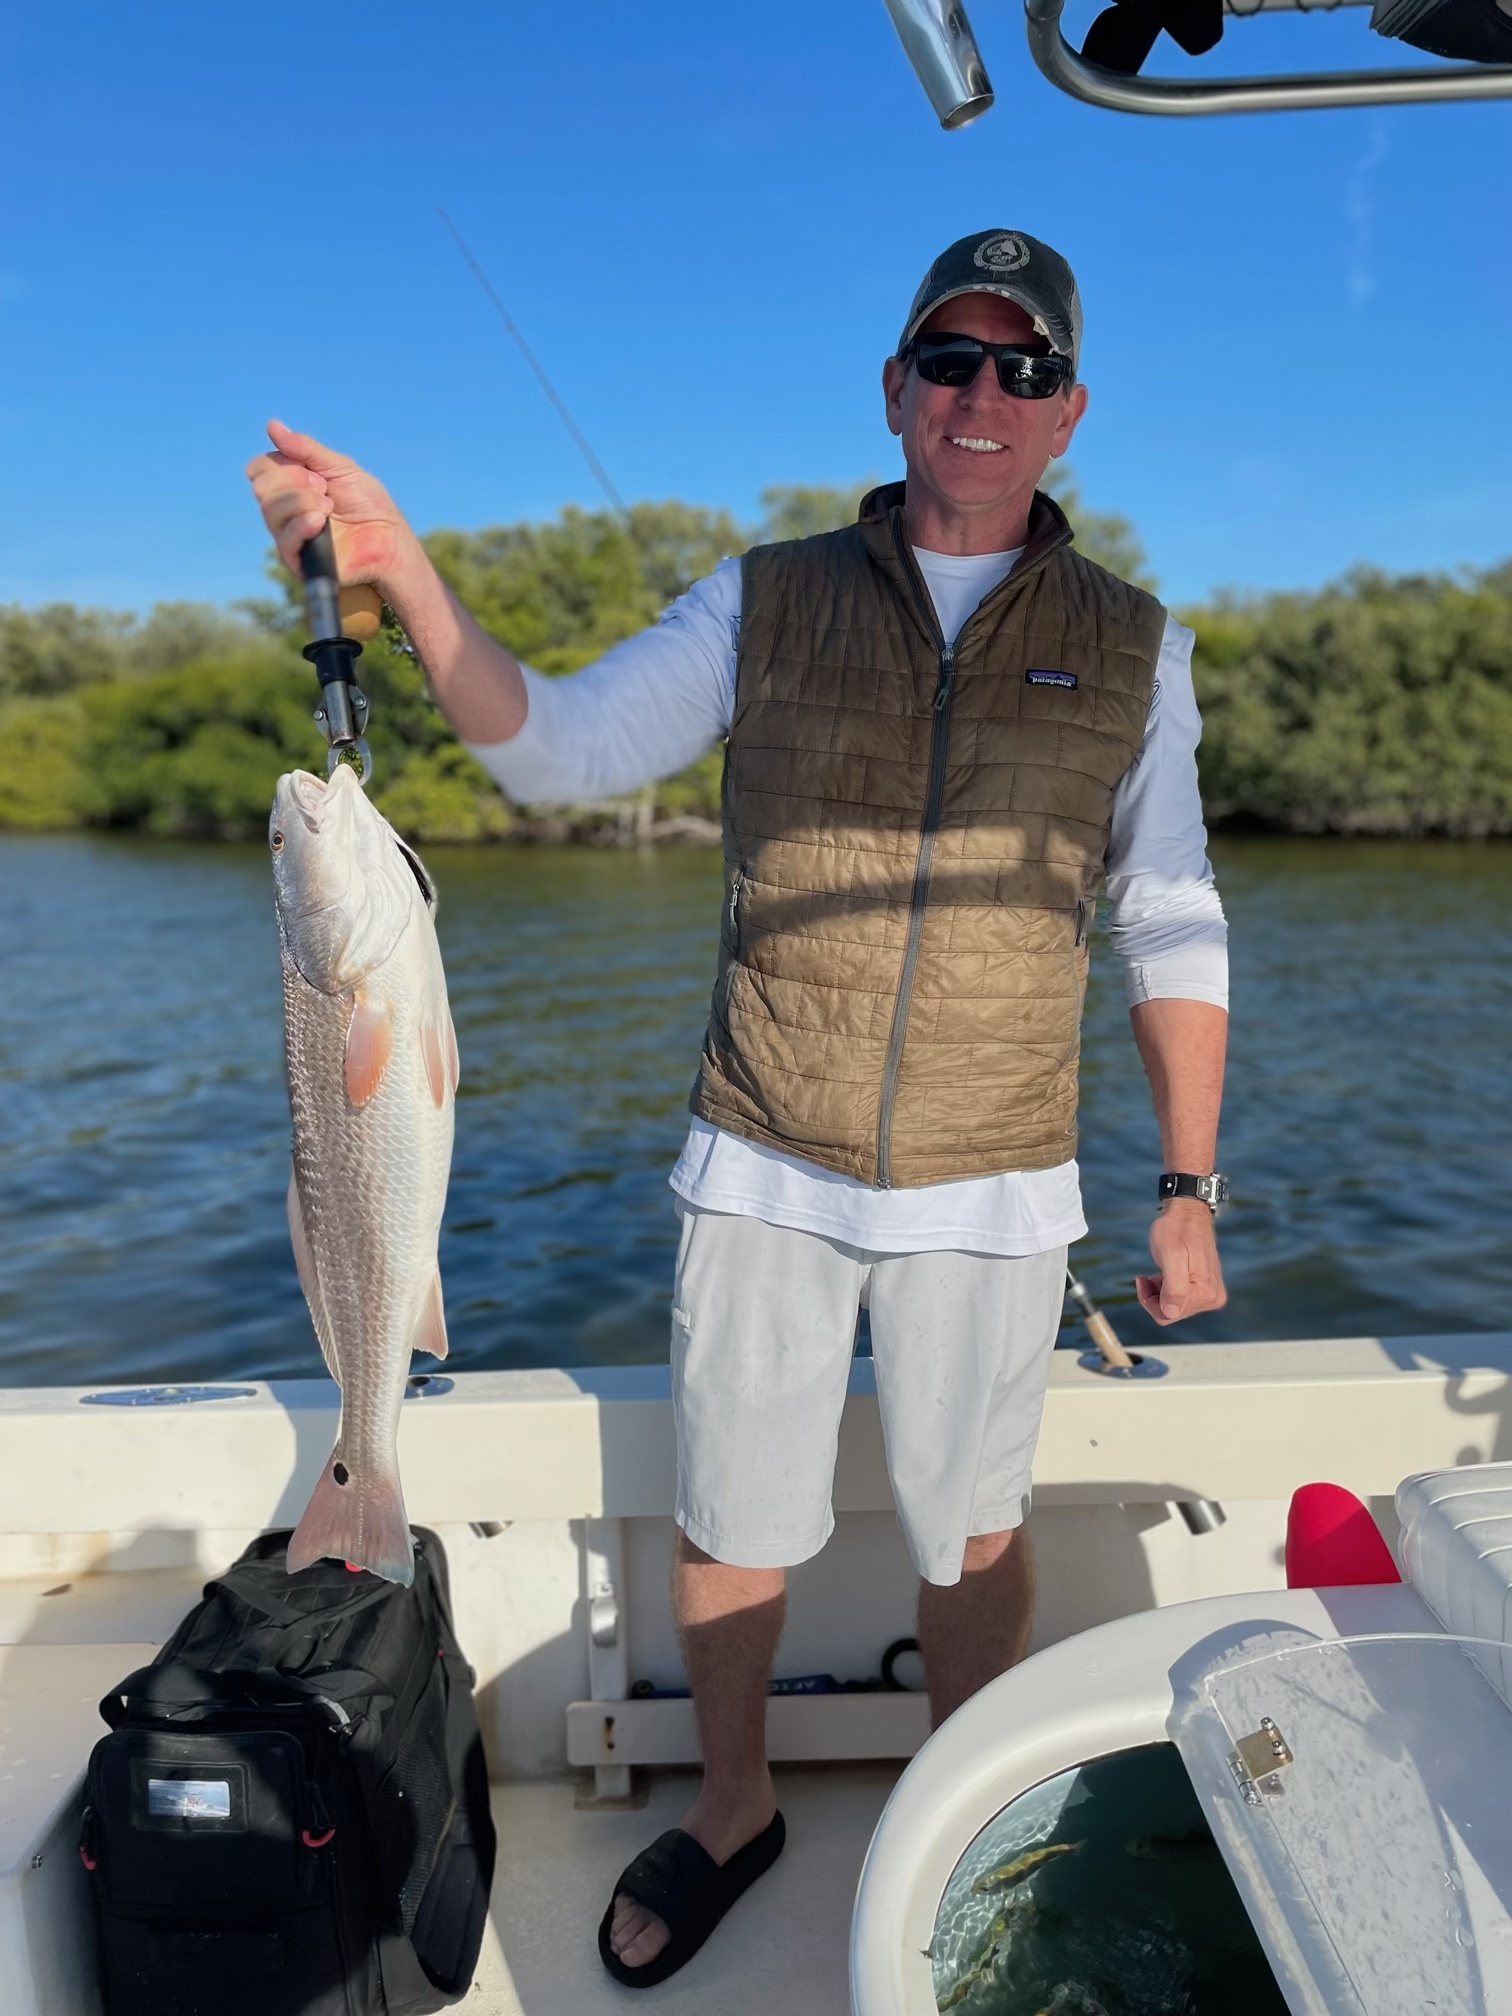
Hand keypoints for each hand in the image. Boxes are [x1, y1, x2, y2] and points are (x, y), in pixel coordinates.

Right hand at [244, 419, 417, 596]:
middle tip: (325, 491)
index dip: (282, 464)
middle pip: (261, 487)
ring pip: (269, 510)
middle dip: (296, 482)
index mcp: (288, 486)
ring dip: (303, 501)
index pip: (259, 468)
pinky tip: (320, 524)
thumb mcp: (339, 467)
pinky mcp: (298, 560)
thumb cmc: (368, 504)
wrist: (390, 539)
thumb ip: (305, 448)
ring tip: (329, 508)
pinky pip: (284, 539)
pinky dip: (302, 524)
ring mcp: (288, 536)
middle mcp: (282, 511)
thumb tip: (272, 425)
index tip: (316, 473)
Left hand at [1134, 1199, 1226, 1325]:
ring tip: (1155, 1273)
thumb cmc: (1177, 1230)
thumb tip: (1171, 1313)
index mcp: (1205, 1293)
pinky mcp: (1205, 1288)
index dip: (1149, 1300)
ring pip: (1173, 1308)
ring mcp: (1210, 1293)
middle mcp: (1212, 1298)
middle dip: (1154, 1297)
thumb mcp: (1170, 1255)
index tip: (1141, 1278)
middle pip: (1171, 1313)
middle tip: (1145, 1276)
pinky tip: (1162, 1274)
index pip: (1168, 1315)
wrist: (1188, 1213)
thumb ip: (1173, 1287)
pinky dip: (1166, 1289)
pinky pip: (1179, 1300)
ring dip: (1159, 1292)